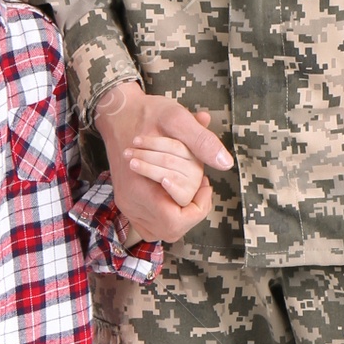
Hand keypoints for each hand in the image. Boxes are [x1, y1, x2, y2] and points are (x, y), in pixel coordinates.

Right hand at [97, 85, 231, 242]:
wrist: (118, 113)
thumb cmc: (146, 114)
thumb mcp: (176, 118)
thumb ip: (201, 142)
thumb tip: (225, 163)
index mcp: (140, 188)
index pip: (175, 222)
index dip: (197, 208)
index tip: (205, 183)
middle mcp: (131, 203)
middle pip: (171, 230)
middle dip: (191, 211)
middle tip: (200, 186)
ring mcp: (127, 205)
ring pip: (161, 230)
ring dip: (181, 214)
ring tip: (188, 188)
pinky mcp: (127, 203)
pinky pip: (152, 224)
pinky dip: (168, 215)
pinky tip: (175, 193)